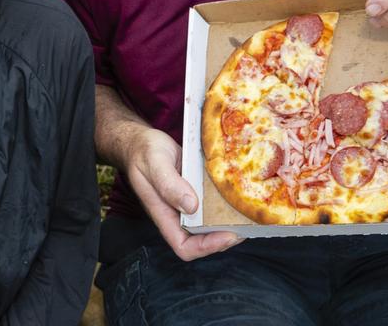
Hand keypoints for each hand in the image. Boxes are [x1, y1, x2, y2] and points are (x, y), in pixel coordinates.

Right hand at [124, 127, 239, 260]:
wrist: (139, 140)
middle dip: (225, 237)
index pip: (183, 246)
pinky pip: (211, 205)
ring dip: (228, 222)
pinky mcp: (195, 192)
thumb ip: (169, 184)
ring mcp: (186, 204)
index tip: (227, 235)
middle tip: (247, 225)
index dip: (206, 247)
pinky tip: (238, 194)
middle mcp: (176, 214)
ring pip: (209, 224)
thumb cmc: (142, 151)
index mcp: (163, 214)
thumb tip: (191, 206)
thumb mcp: (154, 163)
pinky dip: (226, 204)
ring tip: (248, 213)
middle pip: (202, 240)